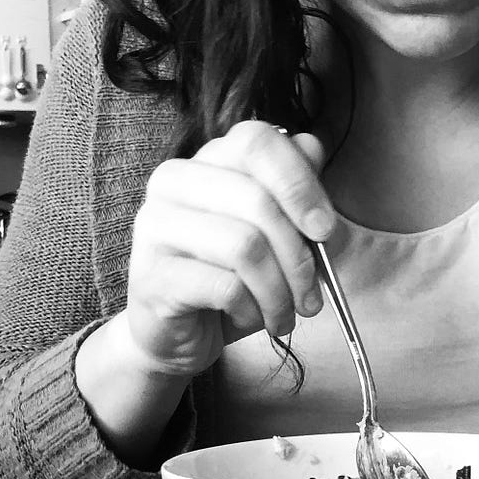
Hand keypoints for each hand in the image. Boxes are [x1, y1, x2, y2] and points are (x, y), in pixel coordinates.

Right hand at [121, 121, 334, 379]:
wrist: (178, 336)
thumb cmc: (231, 280)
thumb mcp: (274, 234)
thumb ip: (291, 189)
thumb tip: (311, 147)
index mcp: (205, 161)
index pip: (256, 142)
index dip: (300, 184)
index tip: (326, 230)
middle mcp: (173, 182)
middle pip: (257, 199)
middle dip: (299, 257)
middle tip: (312, 296)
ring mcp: (155, 226)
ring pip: (245, 246)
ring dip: (279, 292)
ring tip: (285, 315)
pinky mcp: (152, 276)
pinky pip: (226, 287)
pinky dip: (252, 310)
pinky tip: (251, 319)